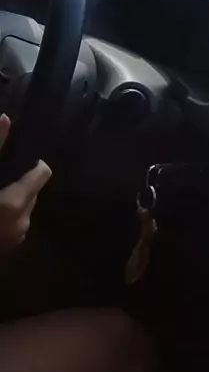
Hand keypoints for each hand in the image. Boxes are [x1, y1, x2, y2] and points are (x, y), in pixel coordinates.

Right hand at [0, 114, 50, 257]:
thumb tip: (5, 118)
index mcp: (14, 203)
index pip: (41, 174)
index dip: (35, 164)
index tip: (29, 157)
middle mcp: (21, 223)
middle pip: (32, 192)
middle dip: (23, 183)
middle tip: (9, 174)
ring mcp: (15, 241)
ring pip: (22, 210)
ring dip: (14, 201)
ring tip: (2, 192)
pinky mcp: (6, 254)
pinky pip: (13, 226)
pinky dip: (7, 217)